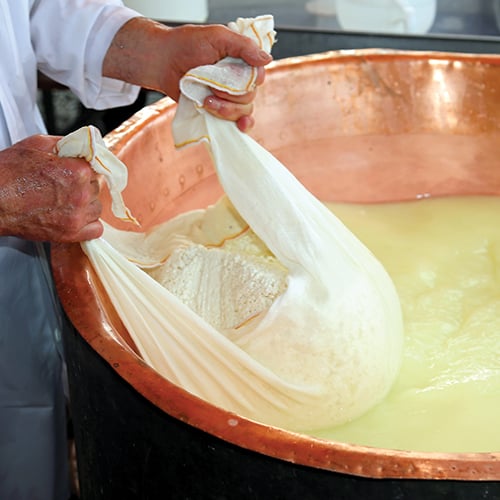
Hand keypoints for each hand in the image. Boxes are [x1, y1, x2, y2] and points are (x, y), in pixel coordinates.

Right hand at [0, 135, 102, 242]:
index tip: (76, 172)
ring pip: (97, 208)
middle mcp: (81, 194)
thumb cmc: (7, 174)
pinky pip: (96, 229)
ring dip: (86, 205)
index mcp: (77, 171)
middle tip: (64, 186)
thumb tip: (82, 144)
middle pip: (96, 187)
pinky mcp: (71, 233)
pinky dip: (88, 224)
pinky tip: (74, 217)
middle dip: (84, 185)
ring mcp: (77, 215)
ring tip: (65, 201)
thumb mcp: (36, 144)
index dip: (84, 168)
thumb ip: (66, 143)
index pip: (97, 167)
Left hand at [103, 18, 272, 131]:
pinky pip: (236, 122)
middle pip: (250, 96)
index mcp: (240, 62)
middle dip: (232, 95)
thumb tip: (266, 59)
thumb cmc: (186, 44)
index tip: (236, 75)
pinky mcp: (218, 111)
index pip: (258, 76)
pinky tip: (239, 126)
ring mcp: (228, 98)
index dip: (250, 80)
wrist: (162, 62)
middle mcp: (237, 81)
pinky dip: (240, 125)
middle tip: (212, 86)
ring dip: (226, 109)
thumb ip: (243, 46)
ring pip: (243, 111)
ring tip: (207, 100)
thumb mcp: (217, 37)